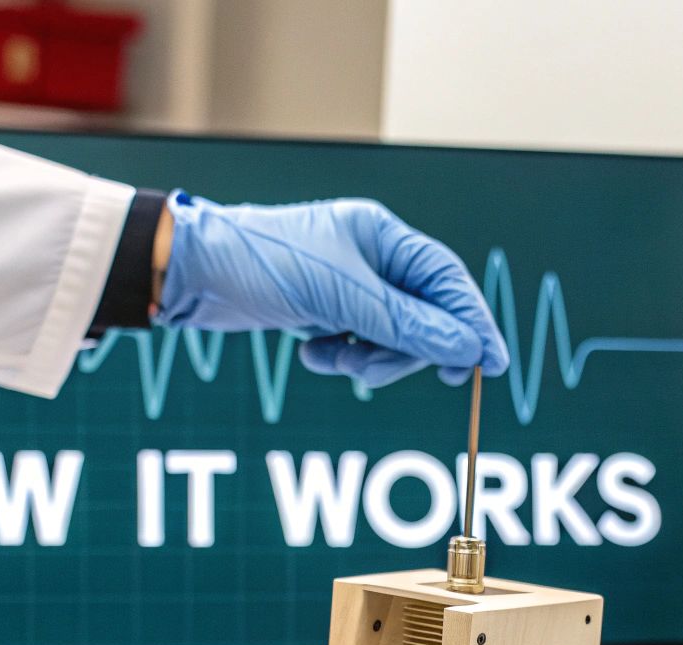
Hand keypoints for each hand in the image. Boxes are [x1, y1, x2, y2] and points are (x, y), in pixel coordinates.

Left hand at [152, 191, 508, 387]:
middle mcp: (371, 257)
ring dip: (366, 359)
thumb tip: (466, 347)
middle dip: (402, 350)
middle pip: (422, 315)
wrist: (192, 273)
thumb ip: (407, 325)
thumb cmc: (264, 266)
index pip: (447, 280)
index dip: (472, 322)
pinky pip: (356, 344)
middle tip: (374, 371)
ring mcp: (348, 285)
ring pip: (389, 337)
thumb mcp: (343, 299)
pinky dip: (339, 357)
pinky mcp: (324, 310)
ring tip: (333, 359)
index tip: (491, 365)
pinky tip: (311, 354)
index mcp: (383, 235)